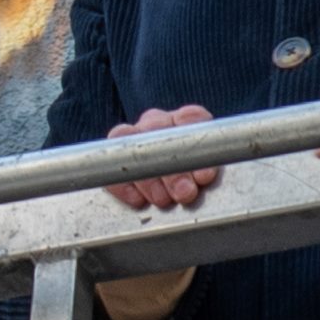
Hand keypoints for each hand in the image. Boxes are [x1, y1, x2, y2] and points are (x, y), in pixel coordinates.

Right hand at [105, 103, 220, 213]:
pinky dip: (123, 184)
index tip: (205, 175)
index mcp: (186, 120)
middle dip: (174, 169)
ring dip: (148, 177)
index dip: (198, 147)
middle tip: (185, 193)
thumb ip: (210, 166)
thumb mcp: (210, 168)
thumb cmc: (195, 176)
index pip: (190, 119)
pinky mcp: (111, 158)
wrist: (169, 190)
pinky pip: (109, 164)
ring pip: (131, 145)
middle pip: (159, 135)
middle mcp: (156, 123)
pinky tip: (139, 200)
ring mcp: (131, 138)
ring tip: (163, 200)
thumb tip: (204, 176)